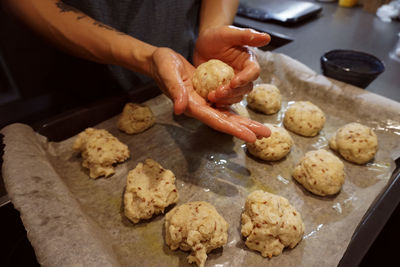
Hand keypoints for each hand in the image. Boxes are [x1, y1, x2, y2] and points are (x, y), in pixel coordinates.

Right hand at [150, 47, 269, 141]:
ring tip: (262, 129)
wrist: (160, 61)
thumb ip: (175, 90)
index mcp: (192, 105)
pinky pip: (225, 106)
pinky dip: (236, 113)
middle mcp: (200, 107)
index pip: (216, 120)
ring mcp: (204, 102)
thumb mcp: (168, 74)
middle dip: (246, 129)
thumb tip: (180, 108)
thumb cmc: (162, 65)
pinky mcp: (207, 95)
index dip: (234, 129)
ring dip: (245, 123)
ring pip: (227, 115)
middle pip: (226, 122)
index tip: (250, 136)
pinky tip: (248, 118)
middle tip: (266, 134)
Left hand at [194, 26, 269, 104]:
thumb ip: (246, 35)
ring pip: (236, 96)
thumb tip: (267, 37)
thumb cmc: (217, 35)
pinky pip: (225, 100)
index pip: (253, 72)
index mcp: (249, 61)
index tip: (233, 82)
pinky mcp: (224, 90)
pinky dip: (219, 102)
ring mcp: (234, 83)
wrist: (203, 44)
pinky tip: (209, 99)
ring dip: (225, 99)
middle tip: (218, 92)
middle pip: (245, 88)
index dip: (245, 78)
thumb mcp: (229, 33)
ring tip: (211, 96)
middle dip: (233, 92)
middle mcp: (244, 74)